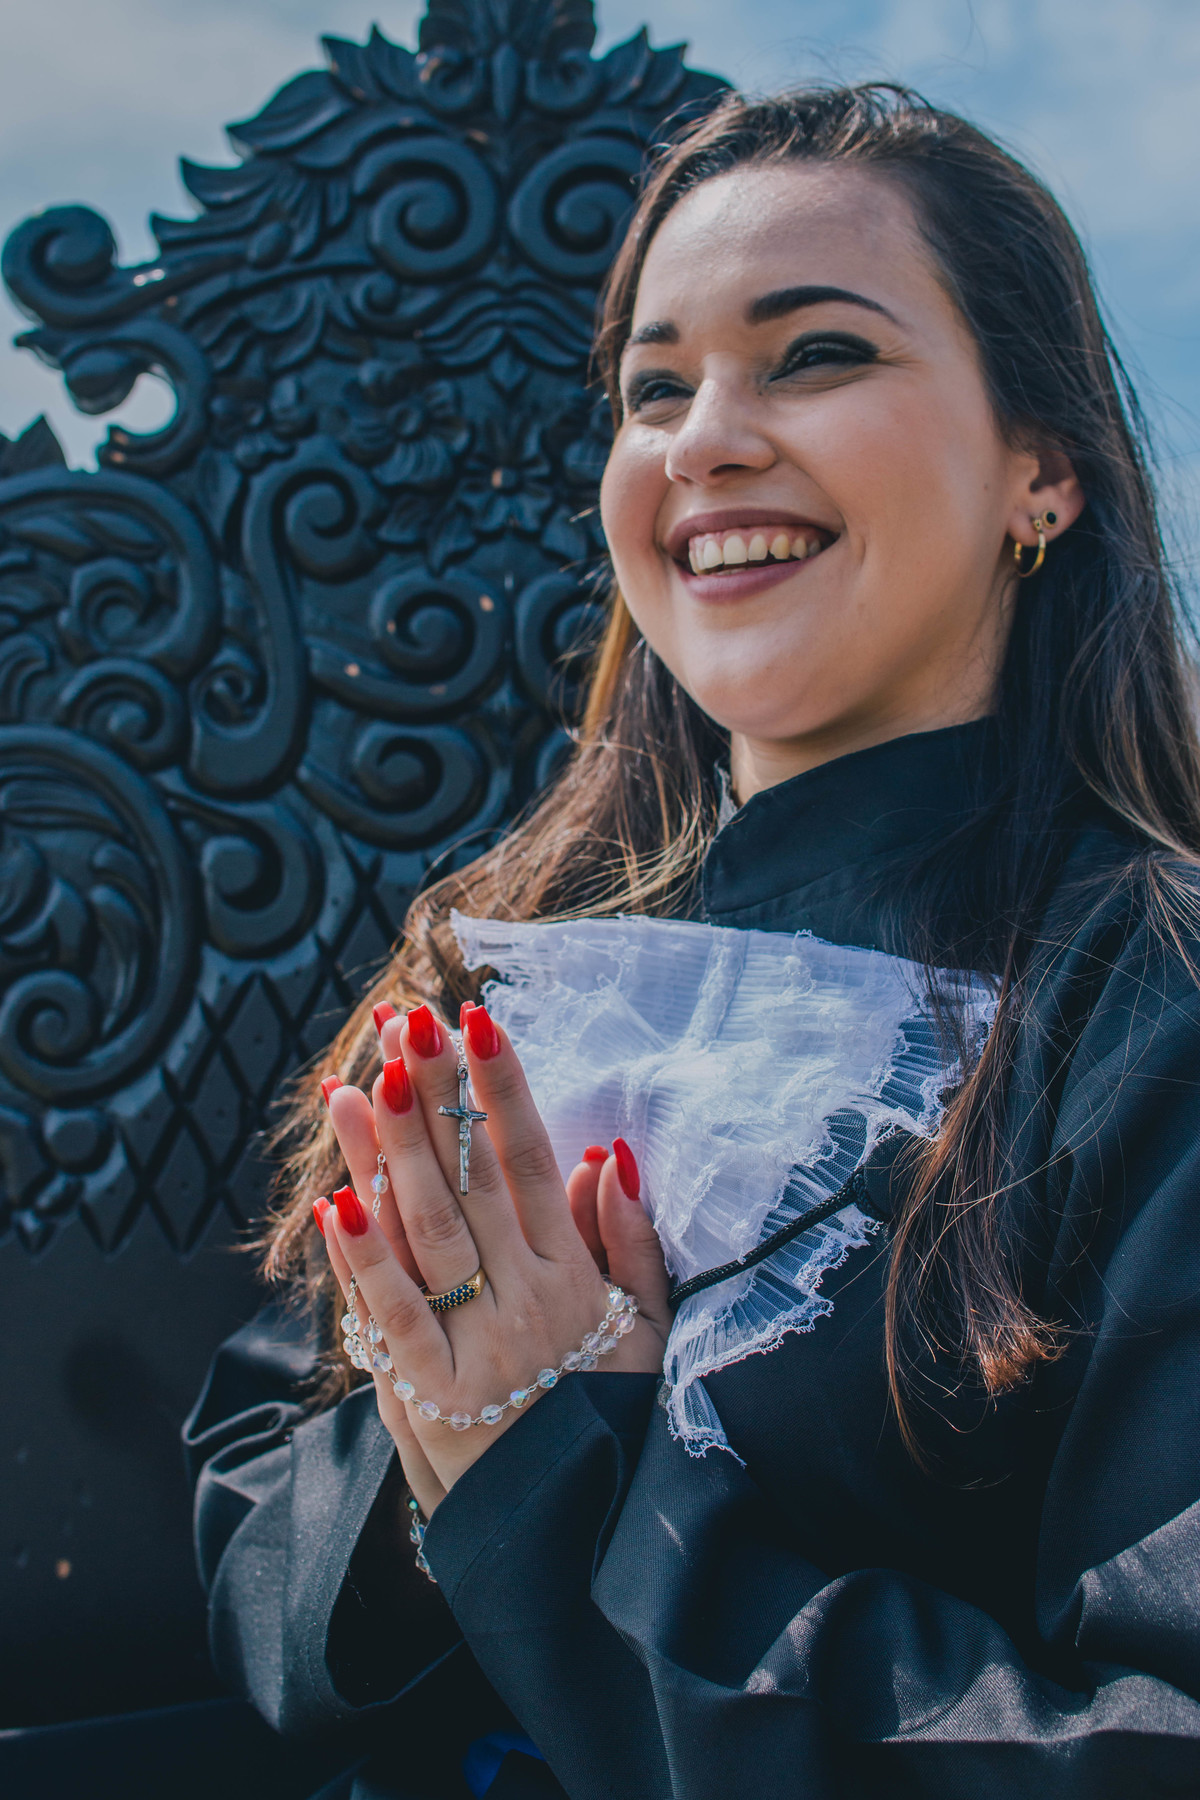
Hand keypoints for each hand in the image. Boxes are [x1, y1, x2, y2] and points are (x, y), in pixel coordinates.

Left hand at [318, 1003, 670, 1504]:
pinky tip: (336, 1198)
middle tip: (405, 1019)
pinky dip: (362, 1257)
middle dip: (434, 1094)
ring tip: (356, 1081)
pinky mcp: (426, 1394)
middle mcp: (525, 1300)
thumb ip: (633, 1242)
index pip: (532, 1161)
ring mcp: (473, 1346)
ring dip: (388, 1151)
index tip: (479, 1020)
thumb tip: (608, 1154)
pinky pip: (390, 1316)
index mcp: (575, 1277)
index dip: (504, 1088)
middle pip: (468, 1180)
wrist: (578, 1540)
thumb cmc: (610, 1423)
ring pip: (425, 1232)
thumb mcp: (647, 1330)